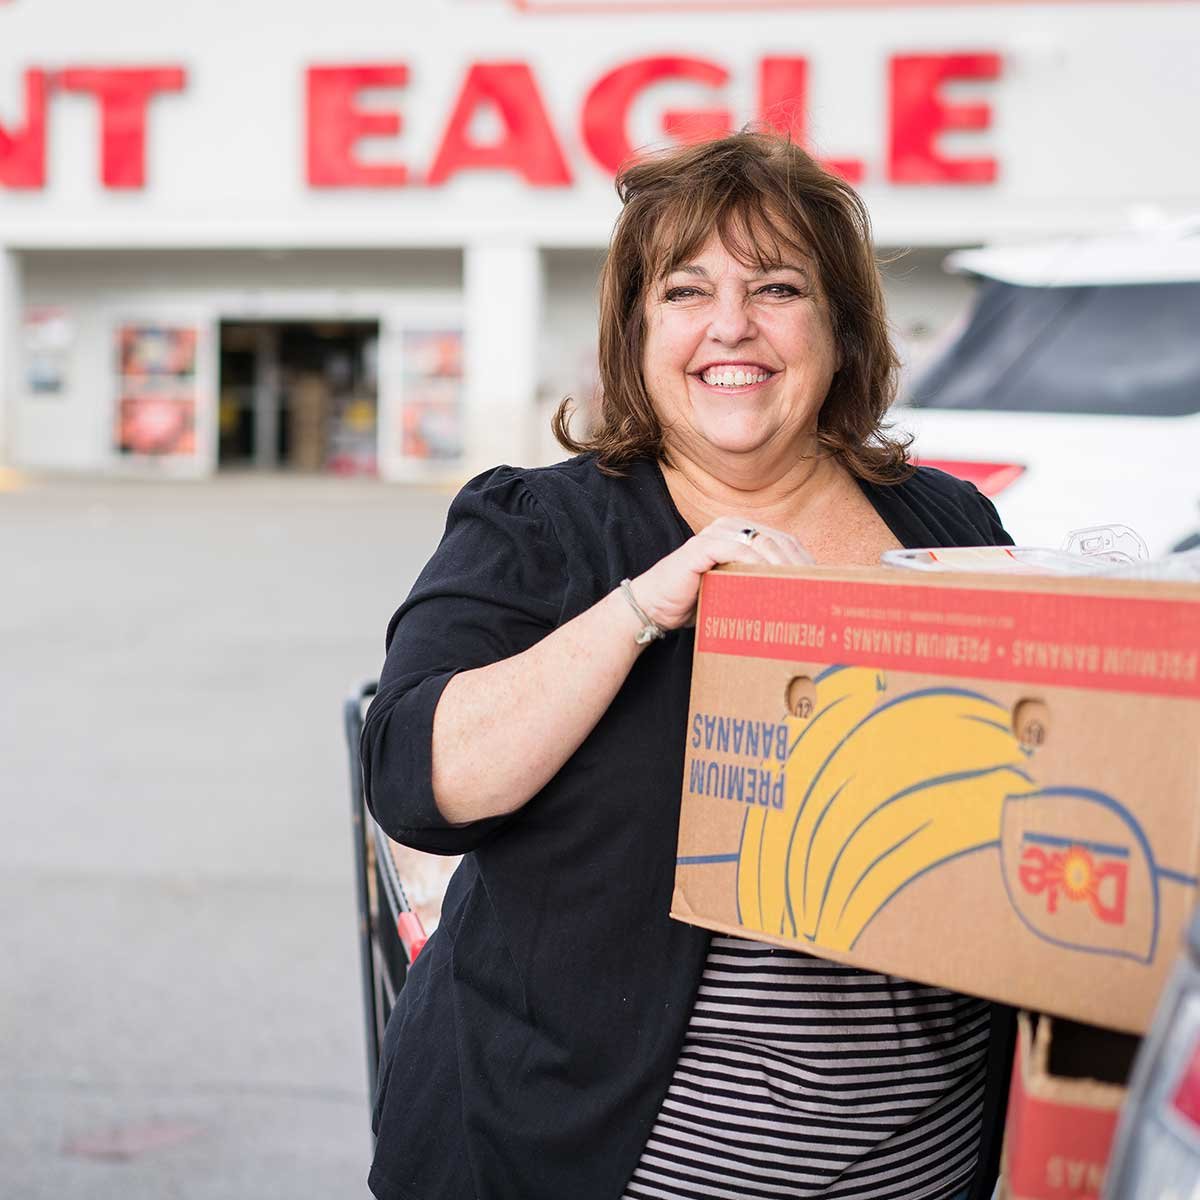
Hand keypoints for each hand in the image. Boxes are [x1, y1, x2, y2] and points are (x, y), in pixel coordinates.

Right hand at [628, 517, 813, 630]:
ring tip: (800, 589)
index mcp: (741, 533)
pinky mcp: (701, 547)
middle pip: (778, 540)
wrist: (653, 608)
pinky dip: (756, 565)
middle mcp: (730, 527)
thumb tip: (800, 601)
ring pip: (762, 543)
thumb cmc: (695, 603)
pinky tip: (770, 582)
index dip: (806, 562)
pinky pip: (737, 550)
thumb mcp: (736, 591)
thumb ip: (760, 586)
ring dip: (784, 566)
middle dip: (800, 565)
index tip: (824, 585)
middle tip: (818, 589)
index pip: (785, 542)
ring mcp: (715, 534)